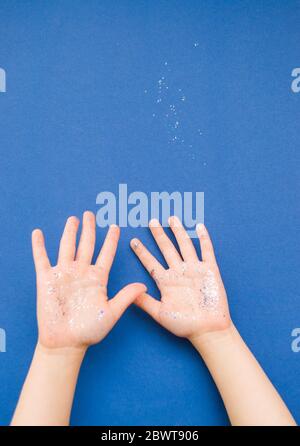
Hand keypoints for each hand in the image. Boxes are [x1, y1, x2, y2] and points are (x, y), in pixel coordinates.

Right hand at [32, 211, 145, 349]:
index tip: (115, 226)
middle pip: (86, 245)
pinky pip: (42, 259)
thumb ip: (126, 297)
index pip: (106, 254)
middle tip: (91, 214)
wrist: (67, 343)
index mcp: (97, 279)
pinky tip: (38, 233)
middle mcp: (81, 273)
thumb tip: (144, 285)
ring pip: (67, 247)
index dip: (111, 240)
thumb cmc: (90, 331)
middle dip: (89, 229)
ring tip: (73, 218)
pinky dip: (39, 246)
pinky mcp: (47, 280)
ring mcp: (64, 275)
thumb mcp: (111, 312)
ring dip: (69, 232)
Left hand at [130, 217, 230, 339]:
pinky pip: (207, 251)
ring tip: (171, 218)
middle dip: (159, 235)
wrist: (208, 330)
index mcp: (166, 282)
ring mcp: (194, 270)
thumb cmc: (184, 325)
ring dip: (178, 231)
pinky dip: (204, 239)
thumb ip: (145, 302)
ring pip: (184, 245)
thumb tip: (129, 293)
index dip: (142, 252)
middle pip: (167, 249)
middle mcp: (179, 272)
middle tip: (151, 221)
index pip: (151, 262)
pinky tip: (199, 226)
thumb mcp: (160, 314)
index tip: (133, 241)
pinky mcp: (210, 271)